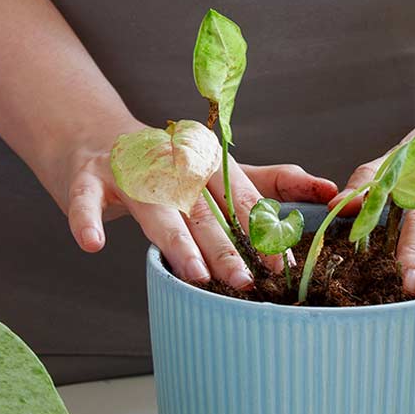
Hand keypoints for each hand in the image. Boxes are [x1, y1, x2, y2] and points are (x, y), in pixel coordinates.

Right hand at [55, 130, 336, 288]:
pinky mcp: (87, 175)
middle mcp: (173, 163)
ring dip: (176, 241)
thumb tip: (330, 189)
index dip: (259, 231)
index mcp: (207, 162)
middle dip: (226, 246)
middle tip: (245, 282)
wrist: (91, 132)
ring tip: (194, 275)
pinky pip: (85, 199)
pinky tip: (94, 245)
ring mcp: (129, 168)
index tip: (279, 266)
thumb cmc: (165, 164)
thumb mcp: (217, 170)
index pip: (239, 199)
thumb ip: (270, 182)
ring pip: (156, 207)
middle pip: (203, 210)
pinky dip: (86, 219)